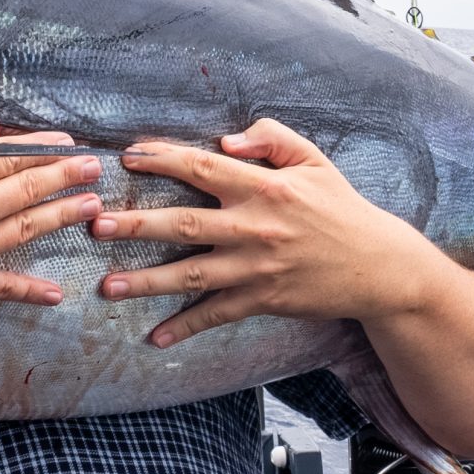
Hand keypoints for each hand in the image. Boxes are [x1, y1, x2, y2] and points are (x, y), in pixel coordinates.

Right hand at [0, 117, 103, 343]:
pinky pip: (4, 287)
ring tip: (92, 207)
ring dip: (62, 217)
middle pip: (27, 187)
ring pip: (26, 229)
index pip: (5, 153)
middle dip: (66, 176)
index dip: (40, 147)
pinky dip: (30, 290)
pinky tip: (56, 293)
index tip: (67, 143)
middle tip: (96, 168)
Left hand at [94, 118, 449, 347]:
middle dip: (135, 224)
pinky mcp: (262, 299)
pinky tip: (154, 336)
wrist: (378, 266)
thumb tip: (224, 139)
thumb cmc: (341, 207)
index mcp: (264, 186)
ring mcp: (256, 267)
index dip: (161, 159)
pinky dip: (185, 327)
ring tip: (107, 285)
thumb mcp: (313, 159)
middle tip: (95, 224)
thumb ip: (270, 137)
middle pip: (184, 223)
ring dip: (146, 281)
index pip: (201, 167)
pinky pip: (216, 314)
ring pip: (191, 274)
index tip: (125, 156)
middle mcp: (255, 226)